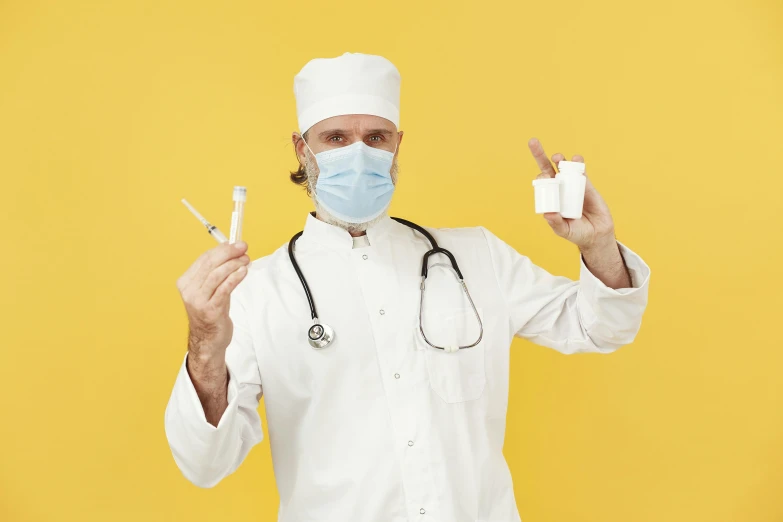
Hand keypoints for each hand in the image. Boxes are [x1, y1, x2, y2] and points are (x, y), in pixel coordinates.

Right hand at [176, 241, 249, 364]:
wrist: (208, 339)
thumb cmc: (212, 312)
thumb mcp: (211, 289)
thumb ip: (218, 271)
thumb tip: (230, 248)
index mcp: (185, 282)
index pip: (204, 259)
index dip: (221, 249)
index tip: (236, 244)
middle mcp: (189, 291)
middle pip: (209, 264)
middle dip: (229, 253)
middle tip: (244, 248)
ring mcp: (198, 301)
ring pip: (216, 275)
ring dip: (233, 264)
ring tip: (246, 260)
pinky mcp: (210, 311)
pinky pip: (223, 289)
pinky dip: (234, 278)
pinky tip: (243, 272)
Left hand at [528, 138, 615, 251]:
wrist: (597, 234)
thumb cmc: (577, 233)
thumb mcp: (564, 230)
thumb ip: (556, 223)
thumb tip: (547, 214)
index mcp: (551, 198)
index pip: (542, 184)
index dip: (540, 178)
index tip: (543, 178)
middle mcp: (560, 189)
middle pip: (548, 169)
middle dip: (541, 156)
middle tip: (533, 142)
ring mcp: (572, 185)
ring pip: (564, 168)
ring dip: (560, 160)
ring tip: (558, 157)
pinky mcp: (587, 185)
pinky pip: (581, 172)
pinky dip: (578, 164)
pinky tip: (577, 159)